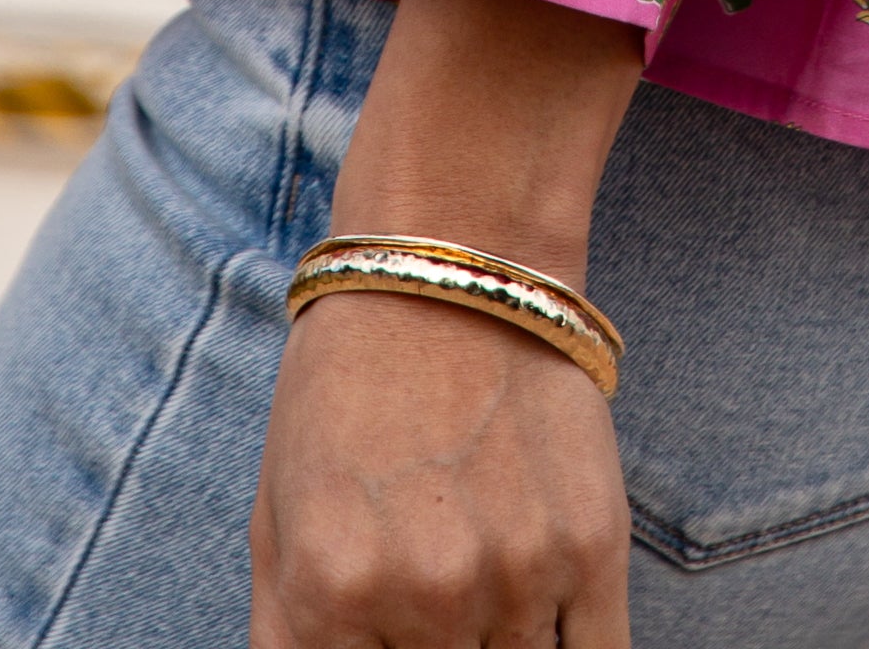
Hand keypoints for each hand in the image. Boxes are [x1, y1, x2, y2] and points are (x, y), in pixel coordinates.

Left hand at [250, 284, 629, 647]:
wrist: (453, 258)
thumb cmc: (348, 381)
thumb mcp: (276, 513)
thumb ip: (287, 639)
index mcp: (329, 593)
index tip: (388, 634)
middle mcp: (422, 596)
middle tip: (431, 596)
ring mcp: (514, 576)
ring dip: (496, 645)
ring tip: (481, 568)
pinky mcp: (593, 548)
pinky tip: (542, 607)